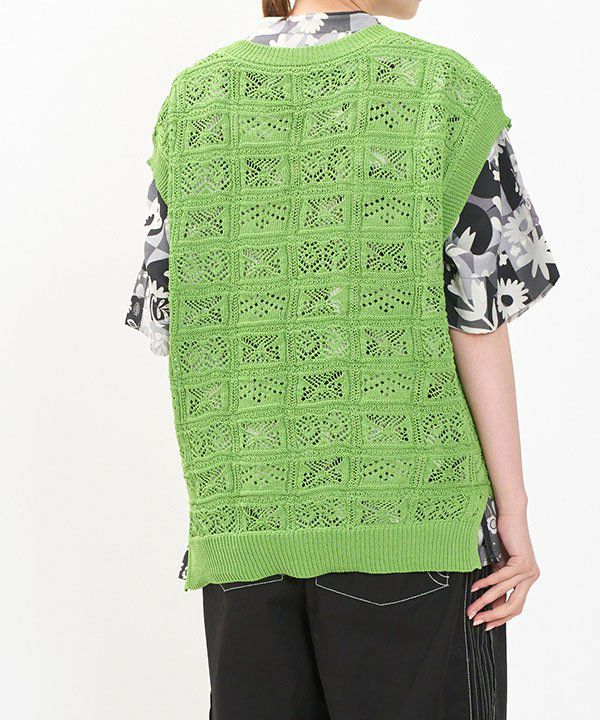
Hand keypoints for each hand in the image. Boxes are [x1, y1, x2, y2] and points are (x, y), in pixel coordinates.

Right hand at [466, 509, 539, 630]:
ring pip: (505, 592)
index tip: (486, 625)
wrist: (509, 514)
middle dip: (494, 616)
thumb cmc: (502, 536)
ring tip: (472, 607)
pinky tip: (475, 587)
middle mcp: (532, 577)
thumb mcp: (498, 564)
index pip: (516, 607)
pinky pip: (502, 577)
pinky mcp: (523, 562)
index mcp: (528, 579)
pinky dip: (486, 583)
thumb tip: (491, 605)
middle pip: (514, 606)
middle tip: (477, 620)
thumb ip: (497, 583)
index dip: (501, 618)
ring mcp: (529, 571)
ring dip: (485, 601)